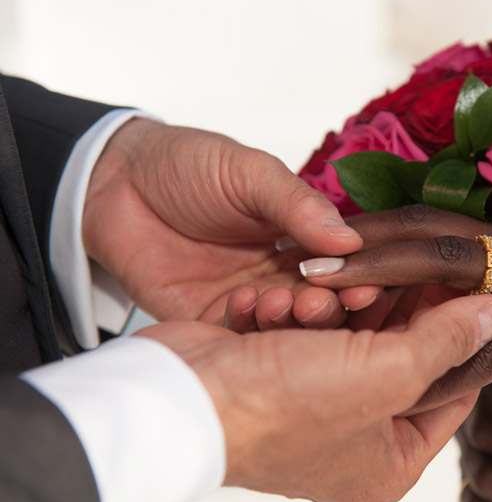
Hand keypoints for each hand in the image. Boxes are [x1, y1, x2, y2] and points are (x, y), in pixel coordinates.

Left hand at [82, 118, 369, 324]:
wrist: (114, 180)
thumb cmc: (189, 165)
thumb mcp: (250, 173)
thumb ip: (296, 205)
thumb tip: (348, 239)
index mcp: (303, 236)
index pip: (345, 264)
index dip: (358, 276)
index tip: (368, 283)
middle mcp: (282, 272)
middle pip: (321, 301)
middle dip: (330, 305)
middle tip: (328, 301)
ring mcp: (247, 298)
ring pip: (285, 325)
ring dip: (292, 321)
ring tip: (288, 303)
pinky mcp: (208, 319)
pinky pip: (237, 336)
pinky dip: (247, 328)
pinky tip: (245, 306)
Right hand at [136, 293, 491, 501]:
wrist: (176, 397)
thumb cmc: (283, 405)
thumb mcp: (386, 372)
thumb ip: (447, 340)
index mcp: (387, 461)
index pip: (449, 391)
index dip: (458, 335)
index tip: (462, 286)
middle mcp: (350, 439)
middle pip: (396, 355)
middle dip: (382, 311)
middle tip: (381, 273)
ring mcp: (308, 405)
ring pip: (345, 334)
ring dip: (329, 305)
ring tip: (311, 295)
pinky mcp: (271, 372)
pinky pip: (299, 329)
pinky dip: (288, 310)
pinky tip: (268, 305)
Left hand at [297, 205, 491, 415]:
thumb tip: (458, 300)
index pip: (428, 222)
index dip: (368, 226)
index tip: (314, 235)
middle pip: (421, 236)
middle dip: (354, 247)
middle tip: (291, 260)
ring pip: (445, 280)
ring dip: (381, 294)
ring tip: (321, 307)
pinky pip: (490, 350)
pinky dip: (444, 371)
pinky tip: (402, 388)